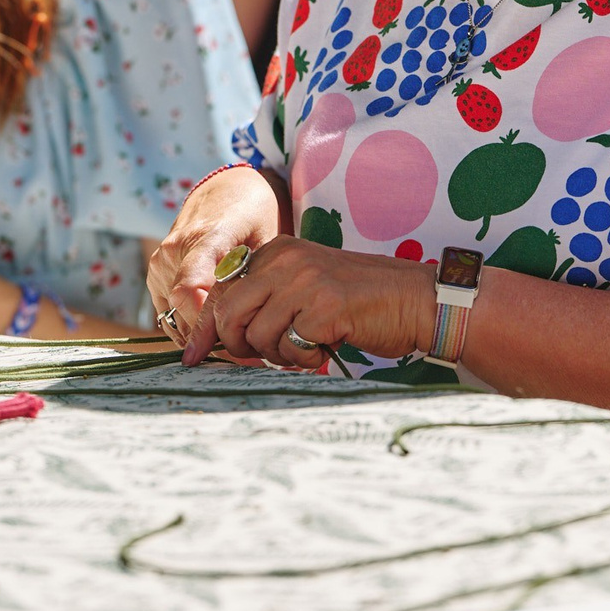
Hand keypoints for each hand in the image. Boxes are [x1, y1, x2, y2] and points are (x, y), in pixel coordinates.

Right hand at [145, 166, 281, 360]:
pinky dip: (190, 323)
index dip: (203, 327)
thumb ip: (256, 279)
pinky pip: (169, 312)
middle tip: (244, 350)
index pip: (191, 289)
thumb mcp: (266, 239)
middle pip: (183, 310)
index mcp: (206, 237)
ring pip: (174, 316)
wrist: (226, 190)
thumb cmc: (253, 215)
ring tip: (232, 332)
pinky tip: (214, 322)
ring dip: (201, 331)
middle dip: (211, 335)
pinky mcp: (155, 273)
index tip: (225, 351)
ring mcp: (161, 261)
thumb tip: (256, 326)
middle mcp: (175, 249)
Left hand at [193, 235, 432, 369]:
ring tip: (307, 345)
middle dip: (236, 345)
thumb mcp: (304, 287)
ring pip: (256, 336)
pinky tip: (326, 345)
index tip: (194, 355)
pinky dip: (304, 359)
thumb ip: (265, 300)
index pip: (221, 289)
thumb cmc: (358, 302)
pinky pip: (290, 349)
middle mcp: (285, 258)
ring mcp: (304, 280)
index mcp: (276, 251)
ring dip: (278, 355)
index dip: (205, 328)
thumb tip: (217, 335)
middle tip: (263, 356)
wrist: (415, 300)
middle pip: (227, 312)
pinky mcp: (324, 306)